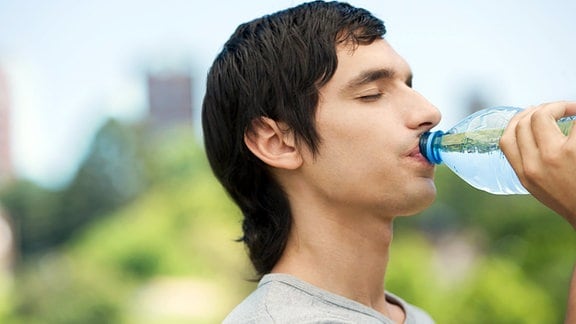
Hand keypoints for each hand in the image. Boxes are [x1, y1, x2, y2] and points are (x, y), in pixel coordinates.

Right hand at [500, 101, 575, 229]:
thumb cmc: (572, 200)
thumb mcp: (540, 187)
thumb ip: (530, 164)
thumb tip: (530, 135)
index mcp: (524, 174)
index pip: (506, 139)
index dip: (518, 120)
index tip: (533, 114)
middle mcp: (534, 164)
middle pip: (524, 122)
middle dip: (541, 108)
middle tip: (561, 109)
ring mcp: (554, 156)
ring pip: (542, 115)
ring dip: (558, 105)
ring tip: (574, 110)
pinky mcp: (575, 150)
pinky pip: (574, 123)